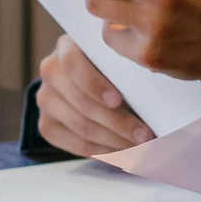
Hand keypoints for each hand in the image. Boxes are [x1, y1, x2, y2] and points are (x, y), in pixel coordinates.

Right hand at [36, 35, 153, 154]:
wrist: (84, 79)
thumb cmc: (111, 65)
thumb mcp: (115, 57)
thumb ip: (125, 66)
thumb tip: (155, 90)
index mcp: (66, 47)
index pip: (73, 64)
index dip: (95, 85)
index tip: (118, 100)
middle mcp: (50, 72)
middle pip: (82, 103)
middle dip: (118, 122)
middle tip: (146, 135)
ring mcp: (45, 100)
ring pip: (82, 127)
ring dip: (116, 141)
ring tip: (142, 147)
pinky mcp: (47, 125)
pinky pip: (76, 144)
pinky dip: (104, 151)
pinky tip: (125, 153)